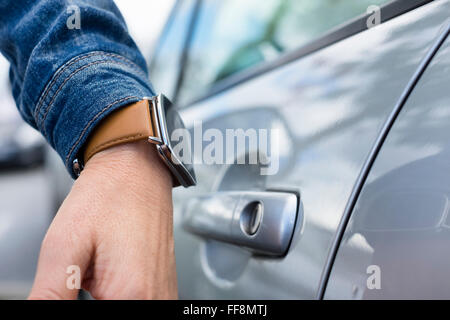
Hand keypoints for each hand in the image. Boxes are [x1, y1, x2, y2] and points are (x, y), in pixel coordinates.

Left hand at [28, 141, 176, 298]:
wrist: (137, 169)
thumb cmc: (109, 195)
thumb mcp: (64, 246)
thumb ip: (49, 297)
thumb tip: (35, 315)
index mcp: (133, 296)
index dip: (69, 304)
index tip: (65, 291)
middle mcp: (157, 300)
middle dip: (85, 301)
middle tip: (76, 279)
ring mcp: (164, 295)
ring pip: (128, 312)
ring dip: (101, 299)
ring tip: (90, 276)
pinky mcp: (164, 288)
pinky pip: (141, 306)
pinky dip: (116, 297)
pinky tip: (104, 281)